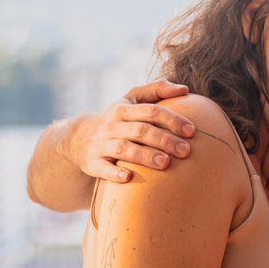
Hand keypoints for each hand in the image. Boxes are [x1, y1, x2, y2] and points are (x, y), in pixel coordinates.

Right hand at [61, 79, 196, 183]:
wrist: (76, 138)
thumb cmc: (116, 119)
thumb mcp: (131, 100)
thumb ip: (156, 90)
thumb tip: (184, 89)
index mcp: (124, 109)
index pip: (151, 111)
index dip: (171, 120)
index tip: (191, 130)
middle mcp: (112, 125)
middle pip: (140, 130)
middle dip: (164, 140)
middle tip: (186, 151)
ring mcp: (101, 144)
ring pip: (124, 149)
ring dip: (144, 156)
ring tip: (165, 163)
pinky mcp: (92, 163)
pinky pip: (103, 168)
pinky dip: (114, 173)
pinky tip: (128, 177)